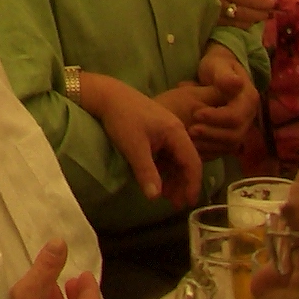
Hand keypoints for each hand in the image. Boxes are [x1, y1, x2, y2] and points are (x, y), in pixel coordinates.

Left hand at [87, 78, 203, 209]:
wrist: (106, 95)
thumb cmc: (122, 118)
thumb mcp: (134, 147)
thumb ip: (146, 172)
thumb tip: (155, 198)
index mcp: (176, 132)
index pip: (193, 162)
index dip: (192, 184)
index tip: (188, 203)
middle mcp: (175, 130)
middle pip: (186, 161)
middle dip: (182, 184)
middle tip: (174, 204)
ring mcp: (166, 130)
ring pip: (176, 159)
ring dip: (173, 178)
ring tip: (165, 196)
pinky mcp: (156, 132)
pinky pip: (166, 154)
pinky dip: (164, 169)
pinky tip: (156, 180)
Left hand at [188, 48, 257, 156]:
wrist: (219, 73)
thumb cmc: (216, 66)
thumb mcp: (218, 65)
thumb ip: (224, 75)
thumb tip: (236, 83)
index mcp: (249, 99)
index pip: (235, 116)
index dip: (216, 118)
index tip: (196, 114)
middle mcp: (250, 116)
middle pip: (234, 135)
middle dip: (212, 134)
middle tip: (190, 130)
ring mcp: (243, 127)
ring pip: (230, 145)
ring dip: (210, 144)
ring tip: (190, 138)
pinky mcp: (235, 135)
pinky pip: (225, 149)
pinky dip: (210, 149)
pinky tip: (194, 146)